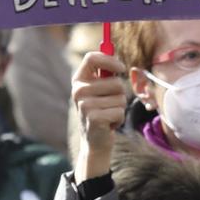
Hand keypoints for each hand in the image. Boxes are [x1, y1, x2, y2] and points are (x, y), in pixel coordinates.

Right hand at [71, 51, 128, 180]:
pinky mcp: (94, 118)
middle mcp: (79, 91)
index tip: (121, 68)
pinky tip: (109, 124)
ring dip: (120, 108)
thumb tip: (118, 61)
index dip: (110, 60)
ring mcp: (85, 105)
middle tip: (109, 105)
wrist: (95, 141)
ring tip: (108, 115)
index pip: (92, 58)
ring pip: (120, 97)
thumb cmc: (101, 112)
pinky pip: (120, 111)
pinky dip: (119, 119)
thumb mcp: (100, 91)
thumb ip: (106, 74)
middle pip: (115, 81)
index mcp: (79, 80)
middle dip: (120, 94)